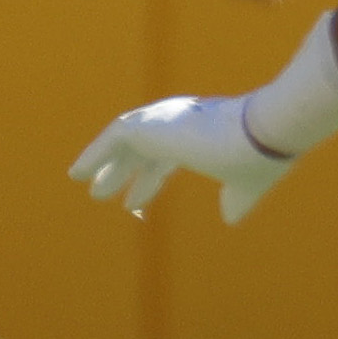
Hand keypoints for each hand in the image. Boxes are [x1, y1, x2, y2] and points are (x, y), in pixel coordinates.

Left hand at [69, 94, 295, 221]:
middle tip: (103, 194)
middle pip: (144, 150)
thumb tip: (230, 218)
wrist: (261, 136)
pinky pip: (112, 138)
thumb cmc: (259, 158)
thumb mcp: (246, 185)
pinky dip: (94, 155)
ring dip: (106, 165)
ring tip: (89, 188)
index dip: (150, 180)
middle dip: (125, 172)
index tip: (135, 202)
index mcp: (202, 135)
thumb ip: (237, 199)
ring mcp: (163, 121)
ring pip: (125, 142)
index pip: (167, 158)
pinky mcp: (148, 125)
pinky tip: (76, 175)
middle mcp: (181, 123)